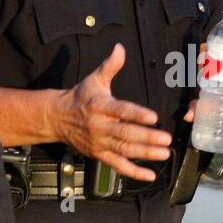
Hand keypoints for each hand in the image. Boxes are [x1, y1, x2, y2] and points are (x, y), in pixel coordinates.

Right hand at [50, 43, 172, 181]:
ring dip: (145, 153)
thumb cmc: (80, 97)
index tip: (153, 117)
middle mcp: (100, 126)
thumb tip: (120, 47)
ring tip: (164, 153)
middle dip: (146, 137)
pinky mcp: (99, 155)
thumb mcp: (94, 79)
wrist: (56, 118)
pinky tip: (149, 175)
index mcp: (100, 106)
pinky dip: (133, 172)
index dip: (137, 114)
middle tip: (165, 139)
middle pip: (125, 133)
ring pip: (124, 150)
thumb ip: (110, 66)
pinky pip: (117, 165)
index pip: (121, 110)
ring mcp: (100, 143)